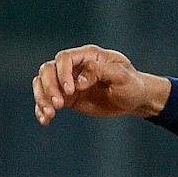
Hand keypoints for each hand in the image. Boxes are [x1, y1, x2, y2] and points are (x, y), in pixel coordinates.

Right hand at [32, 44, 171, 125]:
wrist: (135, 99)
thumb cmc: (132, 84)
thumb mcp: (122, 77)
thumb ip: (101, 73)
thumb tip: (78, 81)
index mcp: (88, 56)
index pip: (64, 58)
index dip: (63, 73)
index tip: (71, 91)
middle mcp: (74, 66)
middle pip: (48, 70)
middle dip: (49, 87)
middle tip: (59, 105)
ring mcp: (68, 81)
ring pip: (43, 83)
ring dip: (42, 97)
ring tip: (49, 114)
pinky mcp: (67, 97)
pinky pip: (48, 99)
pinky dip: (42, 109)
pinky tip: (45, 120)